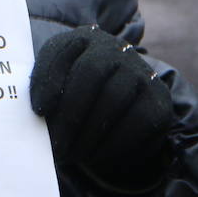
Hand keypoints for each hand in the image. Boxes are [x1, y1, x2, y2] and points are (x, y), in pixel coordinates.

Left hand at [29, 26, 173, 193]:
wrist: (120, 99)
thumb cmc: (76, 87)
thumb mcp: (57, 76)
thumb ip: (44, 83)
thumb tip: (42, 108)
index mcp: (87, 38)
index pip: (66, 53)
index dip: (50, 81)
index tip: (38, 111)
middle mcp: (119, 50)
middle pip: (93, 77)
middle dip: (70, 116)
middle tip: (56, 147)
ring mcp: (142, 74)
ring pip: (114, 100)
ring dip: (89, 134)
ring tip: (72, 155)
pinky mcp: (159, 102)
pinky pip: (138, 123)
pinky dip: (113, 144)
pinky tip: (95, 157)